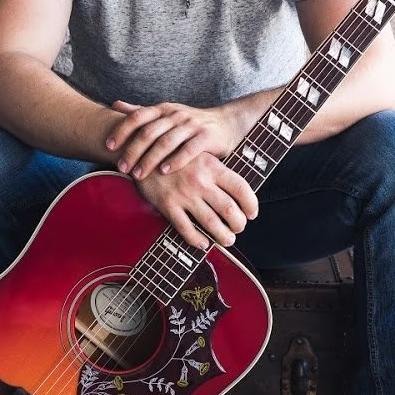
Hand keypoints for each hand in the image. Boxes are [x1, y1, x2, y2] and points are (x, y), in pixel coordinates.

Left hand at [106, 99, 235, 180]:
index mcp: (163, 109)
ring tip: (138, 174)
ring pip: (166, 142)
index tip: (108, 147)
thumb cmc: (189, 123)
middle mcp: (175, 115)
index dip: (121, 130)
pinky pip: (189, 149)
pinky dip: (175, 160)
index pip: (137, 117)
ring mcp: (191, 125)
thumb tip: (115, 104)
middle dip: (133, 151)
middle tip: (121, 168)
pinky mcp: (206, 137)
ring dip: (150, 159)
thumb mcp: (165, 114)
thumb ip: (141, 111)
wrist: (226, 122)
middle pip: (149, 132)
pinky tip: (164, 171)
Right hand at [133, 153, 258, 250]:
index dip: (251, 204)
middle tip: (239, 228)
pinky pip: (186, 229)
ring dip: (223, 236)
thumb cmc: (175, 154)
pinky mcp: (167, 205)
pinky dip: (197, 240)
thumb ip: (217, 170)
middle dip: (239, 224)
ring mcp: (184, 194)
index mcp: (212, 166)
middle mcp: (200, 181)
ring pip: (211, 223)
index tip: (252, 213)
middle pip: (229, 209)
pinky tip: (203, 243)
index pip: (241, 188)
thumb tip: (238, 189)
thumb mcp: (200, 154)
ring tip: (228, 240)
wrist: (142, 150)